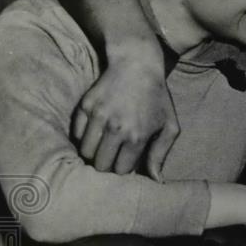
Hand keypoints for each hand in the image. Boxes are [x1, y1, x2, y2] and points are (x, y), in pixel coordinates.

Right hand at [73, 51, 179, 178]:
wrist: (137, 64)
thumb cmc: (157, 99)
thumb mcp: (169, 126)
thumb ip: (160, 155)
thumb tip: (156, 181)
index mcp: (137, 137)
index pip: (121, 170)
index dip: (123, 169)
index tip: (126, 162)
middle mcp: (116, 128)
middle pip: (101, 165)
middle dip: (107, 165)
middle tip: (112, 157)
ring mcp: (98, 117)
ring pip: (85, 152)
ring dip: (93, 153)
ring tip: (102, 147)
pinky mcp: (85, 106)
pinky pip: (77, 134)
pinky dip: (84, 138)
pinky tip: (95, 133)